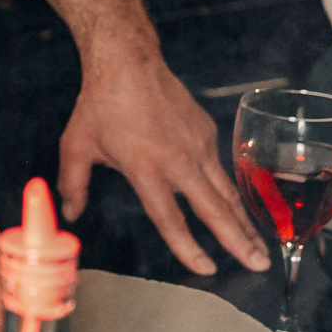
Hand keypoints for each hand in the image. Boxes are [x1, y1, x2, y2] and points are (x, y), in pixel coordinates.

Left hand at [58, 54, 269, 275]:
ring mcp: (197, 145)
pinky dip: (231, 193)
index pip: (170, 218)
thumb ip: (73, 184)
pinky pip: (220, 169)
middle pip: (215, 209)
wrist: (128, 61)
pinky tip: (236, 210)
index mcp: (146, 168)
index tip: (206, 269)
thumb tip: (70, 214)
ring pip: (227, 192)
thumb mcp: (76, 146)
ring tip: (261, 247)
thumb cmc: (100, 104)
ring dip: (246, 222)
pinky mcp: (207, 131)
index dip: (188, 248)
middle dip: (240, 242)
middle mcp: (178, 160)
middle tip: (260, 266)